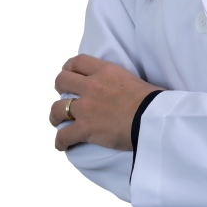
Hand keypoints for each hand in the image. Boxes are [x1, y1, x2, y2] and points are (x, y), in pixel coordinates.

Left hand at [50, 54, 165, 151]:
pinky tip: (62, 145)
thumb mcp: (133, 79)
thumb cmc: (151, 100)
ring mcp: (86, 107)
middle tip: (64, 96)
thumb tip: (129, 87)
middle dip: (59, 88)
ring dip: (55, 116)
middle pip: (61, 80)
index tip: (68, 73)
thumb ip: (121, 80)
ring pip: (56, 108)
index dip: (68, 67)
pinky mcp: (85, 128)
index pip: (77, 61)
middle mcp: (91, 86)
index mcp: (105, 71)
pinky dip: (60, 142)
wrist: (152, 118)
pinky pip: (62, 136)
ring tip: (58, 122)